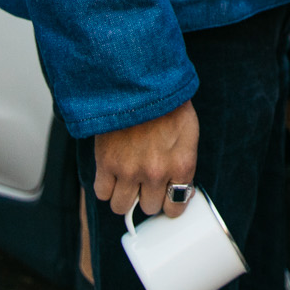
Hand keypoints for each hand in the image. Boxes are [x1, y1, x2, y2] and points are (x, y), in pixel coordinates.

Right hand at [94, 101, 198, 218]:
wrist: (140, 81)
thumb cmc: (166, 104)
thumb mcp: (188, 133)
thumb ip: (183, 163)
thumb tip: (181, 188)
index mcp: (182, 165)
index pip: (176, 206)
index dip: (169, 203)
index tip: (165, 196)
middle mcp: (156, 173)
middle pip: (148, 207)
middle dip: (147, 196)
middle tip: (145, 181)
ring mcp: (129, 170)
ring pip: (122, 206)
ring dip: (124, 195)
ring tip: (126, 179)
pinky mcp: (106, 163)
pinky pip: (101, 193)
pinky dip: (105, 186)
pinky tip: (111, 173)